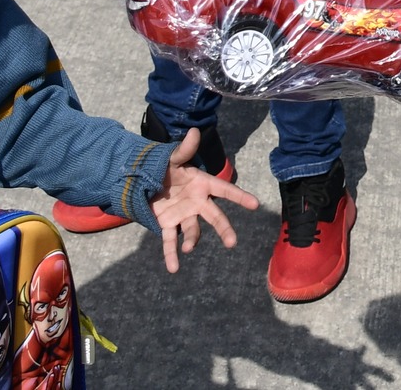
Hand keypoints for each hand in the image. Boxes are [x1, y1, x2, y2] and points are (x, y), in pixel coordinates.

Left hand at [150, 128, 258, 273]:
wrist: (144, 179)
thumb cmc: (164, 167)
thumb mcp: (172, 158)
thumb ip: (183, 150)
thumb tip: (194, 131)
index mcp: (202, 184)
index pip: (224, 190)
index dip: (239, 197)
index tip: (255, 204)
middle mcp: (196, 202)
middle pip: (214, 217)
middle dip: (224, 229)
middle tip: (232, 242)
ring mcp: (183, 215)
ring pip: (193, 230)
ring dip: (192, 240)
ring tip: (187, 249)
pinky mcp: (167, 225)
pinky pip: (170, 241)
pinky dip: (170, 254)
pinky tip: (173, 268)